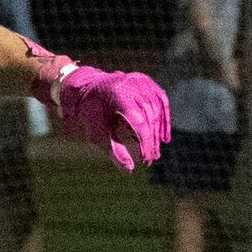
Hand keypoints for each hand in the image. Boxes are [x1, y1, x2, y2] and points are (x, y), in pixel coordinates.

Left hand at [24, 38, 169, 170]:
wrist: (87, 86)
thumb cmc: (90, 112)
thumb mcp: (96, 131)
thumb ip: (113, 149)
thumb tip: (128, 170)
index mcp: (118, 95)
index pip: (138, 122)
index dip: (144, 142)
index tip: (145, 159)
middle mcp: (133, 85)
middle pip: (149, 117)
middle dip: (151, 140)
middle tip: (150, 158)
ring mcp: (142, 81)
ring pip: (157, 110)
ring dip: (157, 132)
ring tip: (155, 151)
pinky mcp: (147, 82)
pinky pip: (162, 101)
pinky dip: (164, 119)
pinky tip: (163, 137)